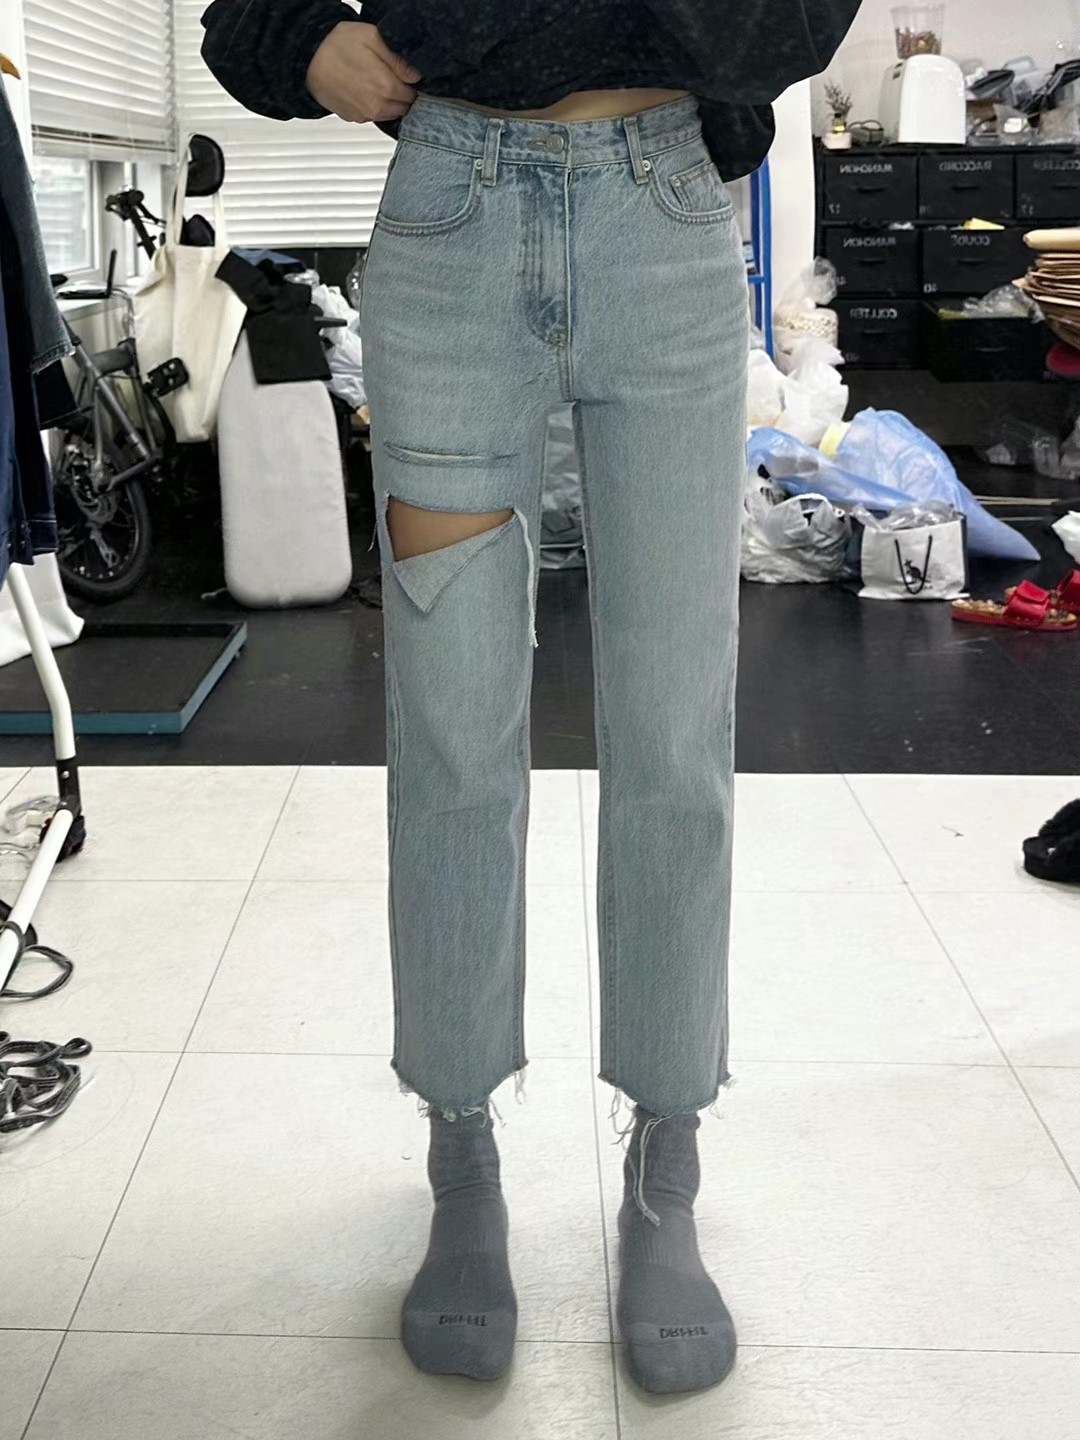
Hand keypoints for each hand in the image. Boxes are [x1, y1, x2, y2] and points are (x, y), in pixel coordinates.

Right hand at [306, 21, 420, 123]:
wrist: (307, 59)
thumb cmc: (336, 45)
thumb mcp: (372, 38)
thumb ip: (398, 59)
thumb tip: (415, 75)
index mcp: (387, 87)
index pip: (413, 95)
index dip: (410, 84)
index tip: (403, 76)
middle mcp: (378, 106)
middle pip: (403, 108)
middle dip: (401, 95)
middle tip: (389, 78)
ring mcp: (365, 115)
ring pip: (389, 114)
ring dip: (388, 102)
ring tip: (376, 83)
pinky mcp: (353, 118)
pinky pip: (372, 116)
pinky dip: (373, 106)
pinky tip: (364, 90)